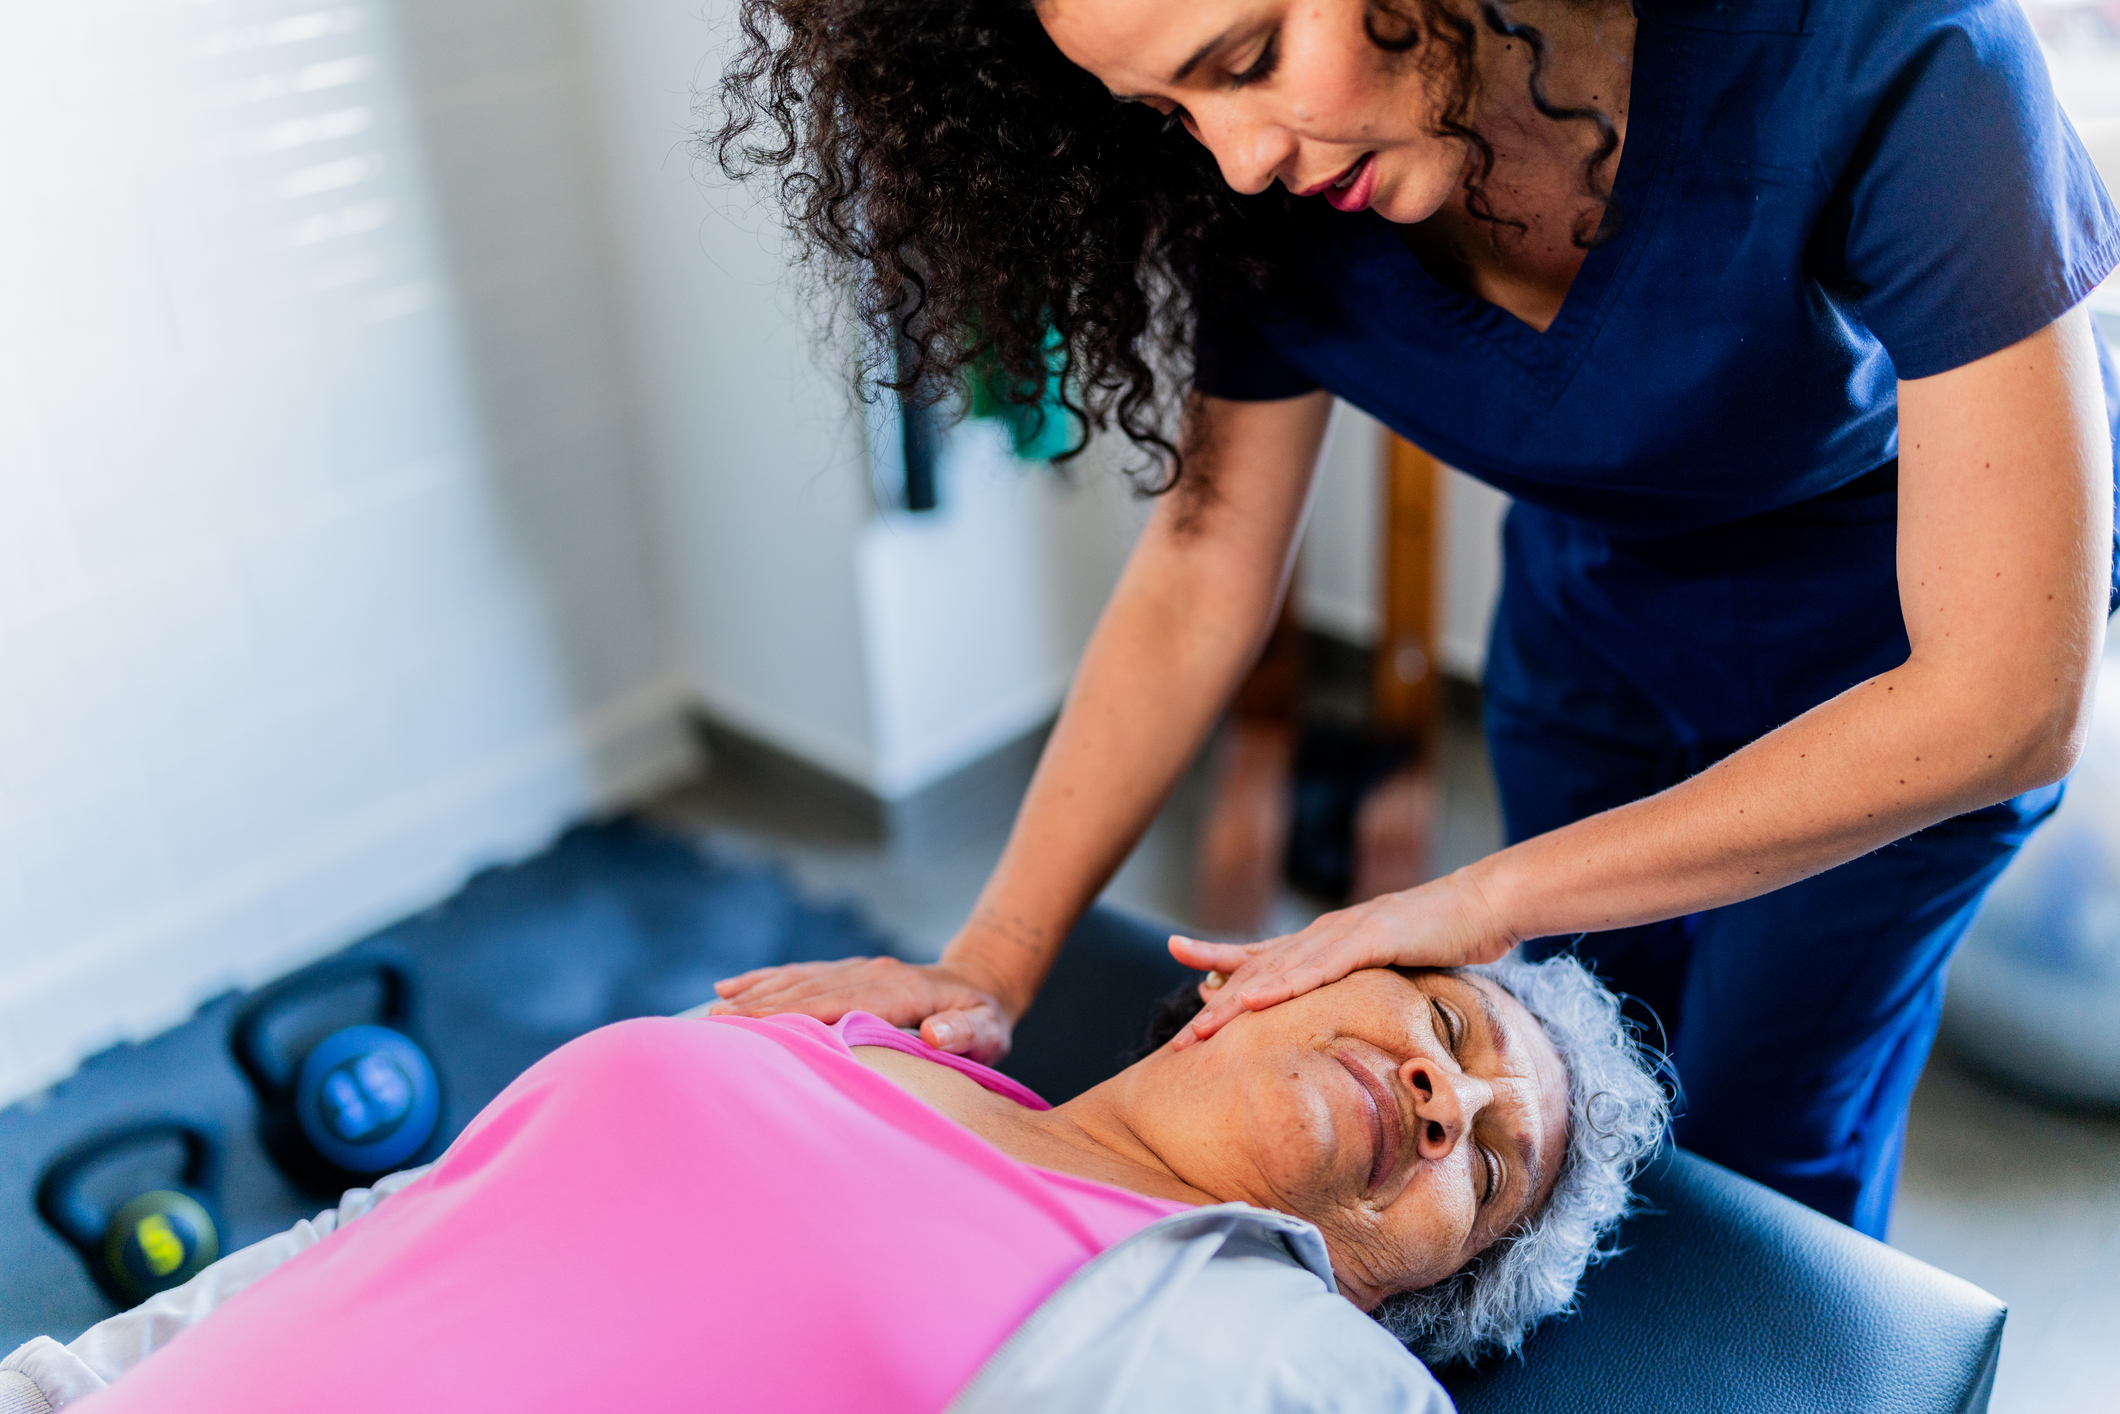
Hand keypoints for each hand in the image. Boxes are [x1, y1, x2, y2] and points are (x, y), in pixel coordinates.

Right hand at [706, 957, 1015, 1062]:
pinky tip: (728, 989)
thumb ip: (966, 1032)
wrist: (980, 985)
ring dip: (753, 994)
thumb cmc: (983, 1018)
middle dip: (759, 1007)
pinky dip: (763, 980)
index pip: (838, 1001)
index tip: (754, 1026)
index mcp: (899, 991)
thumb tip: (935, 1034)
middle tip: (713, 1028)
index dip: (795, 1013)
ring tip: (711, 1015)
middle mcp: (871, 973)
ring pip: (796, 979)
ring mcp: (856, 970)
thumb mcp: (988, 1030)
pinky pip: (800, 974)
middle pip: (806, 989)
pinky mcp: (847, 973)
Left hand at [1163, 871, 1514, 1047]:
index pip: (1263, 958)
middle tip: (1179, 1040)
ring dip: (1239, 1002)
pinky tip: (1258, 999)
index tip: (1184, 976)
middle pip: (1259, 973)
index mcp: (1326, 943)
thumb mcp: (1389, 967)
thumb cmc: (1440, 939)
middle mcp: (1325, 935)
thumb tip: (1334, 1012)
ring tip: (1203, 1027)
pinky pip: (1321, 966)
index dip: (1220, 965)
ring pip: (1279, 971)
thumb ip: (1357, 983)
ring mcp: (1345, 933)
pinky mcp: (1371, 939)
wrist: (1482, 906)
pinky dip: (1286, 983)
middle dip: (1217, 1007)